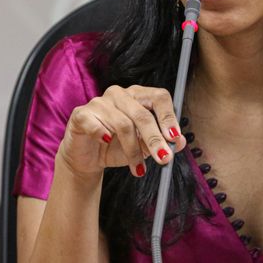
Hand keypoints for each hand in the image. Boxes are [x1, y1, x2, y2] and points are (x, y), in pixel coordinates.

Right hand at [57, 85, 184, 178]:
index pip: (159, 97)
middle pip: (142, 114)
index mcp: (138, 96)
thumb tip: (181, 142)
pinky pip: (95, 123)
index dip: (169, 117)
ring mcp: (99, 102)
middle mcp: (120, 94)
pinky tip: (107, 142)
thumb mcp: (145, 146)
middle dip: (155, 139)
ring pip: (123, 124)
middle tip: (164, 159)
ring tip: (138, 167)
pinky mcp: (81, 114)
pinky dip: (103, 134)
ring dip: (133, 150)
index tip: (175, 138)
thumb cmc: (118, 147)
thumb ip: (163, 141)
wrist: (89, 159)